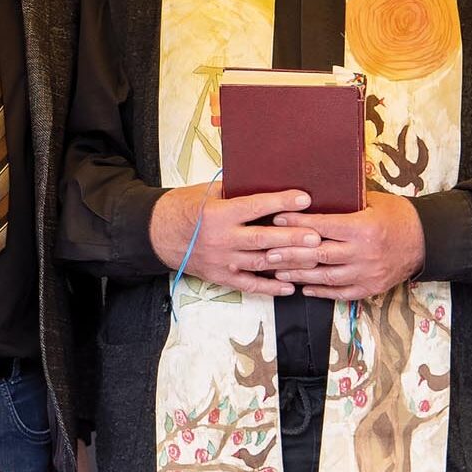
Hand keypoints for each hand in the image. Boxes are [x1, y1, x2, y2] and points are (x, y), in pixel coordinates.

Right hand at [149, 183, 320, 294]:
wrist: (156, 234)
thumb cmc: (182, 208)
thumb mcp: (206, 192)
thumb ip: (234, 192)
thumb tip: (263, 183)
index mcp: (219, 214)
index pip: (255, 206)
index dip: (281, 202)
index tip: (303, 198)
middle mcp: (222, 239)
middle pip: (263, 239)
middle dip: (291, 237)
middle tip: (315, 236)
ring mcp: (222, 260)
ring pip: (260, 263)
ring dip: (287, 262)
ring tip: (311, 260)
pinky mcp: (220, 276)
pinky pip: (249, 284)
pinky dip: (270, 288)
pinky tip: (290, 286)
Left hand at [269, 190, 424, 299]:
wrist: (427, 240)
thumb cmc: (397, 215)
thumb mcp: (374, 200)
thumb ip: (345, 201)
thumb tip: (313, 195)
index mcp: (363, 227)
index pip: (322, 225)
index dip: (297, 222)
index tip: (276, 218)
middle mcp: (364, 253)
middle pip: (319, 254)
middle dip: (290, 253)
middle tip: (266, 251)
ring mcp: (367, 273)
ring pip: (326, 277)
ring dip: (299, 275)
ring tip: (277, 271)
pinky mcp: (371, 288)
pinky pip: (341, 292)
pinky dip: (320, 291)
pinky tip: (303, 288)